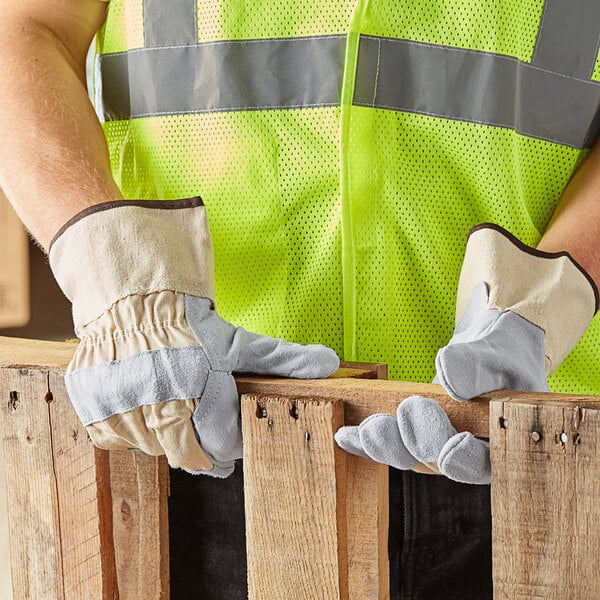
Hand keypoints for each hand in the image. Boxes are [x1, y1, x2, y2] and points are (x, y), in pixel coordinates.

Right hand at [50, 197, 338, 476]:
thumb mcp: (241, 345)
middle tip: (203, 420)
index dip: (231, 438)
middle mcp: (164, 423)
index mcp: (206, 410)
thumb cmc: (193, 329)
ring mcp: (127, 420)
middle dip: (203, 443)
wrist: (135, 304)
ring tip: (173, 402)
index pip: (227, 449)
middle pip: (192, 458)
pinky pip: (121, 438)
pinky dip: (133, 426)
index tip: (228, 427)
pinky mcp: (98, 415)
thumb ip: (284, 360)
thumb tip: (329, 363)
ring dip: (166, 433)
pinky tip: (143, 401)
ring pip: (156, 449)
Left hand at [335, 224, 596, 483]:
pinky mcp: (411, 435)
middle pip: (439, 464)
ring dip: (386, 444)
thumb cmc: (502, 351)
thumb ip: (477, 364)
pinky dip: (366, 440)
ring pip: (408, 455)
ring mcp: (436, 446)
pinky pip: (388, 441)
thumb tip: (454, 379)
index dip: (469, 459)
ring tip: (368, 429)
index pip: (486, 463)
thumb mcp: (498, 351)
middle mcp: (467, 453)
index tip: (456, 442)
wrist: (488, 351)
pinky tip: (345, 435)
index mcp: (500, 442)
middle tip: (408, 409)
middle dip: (419, 443)